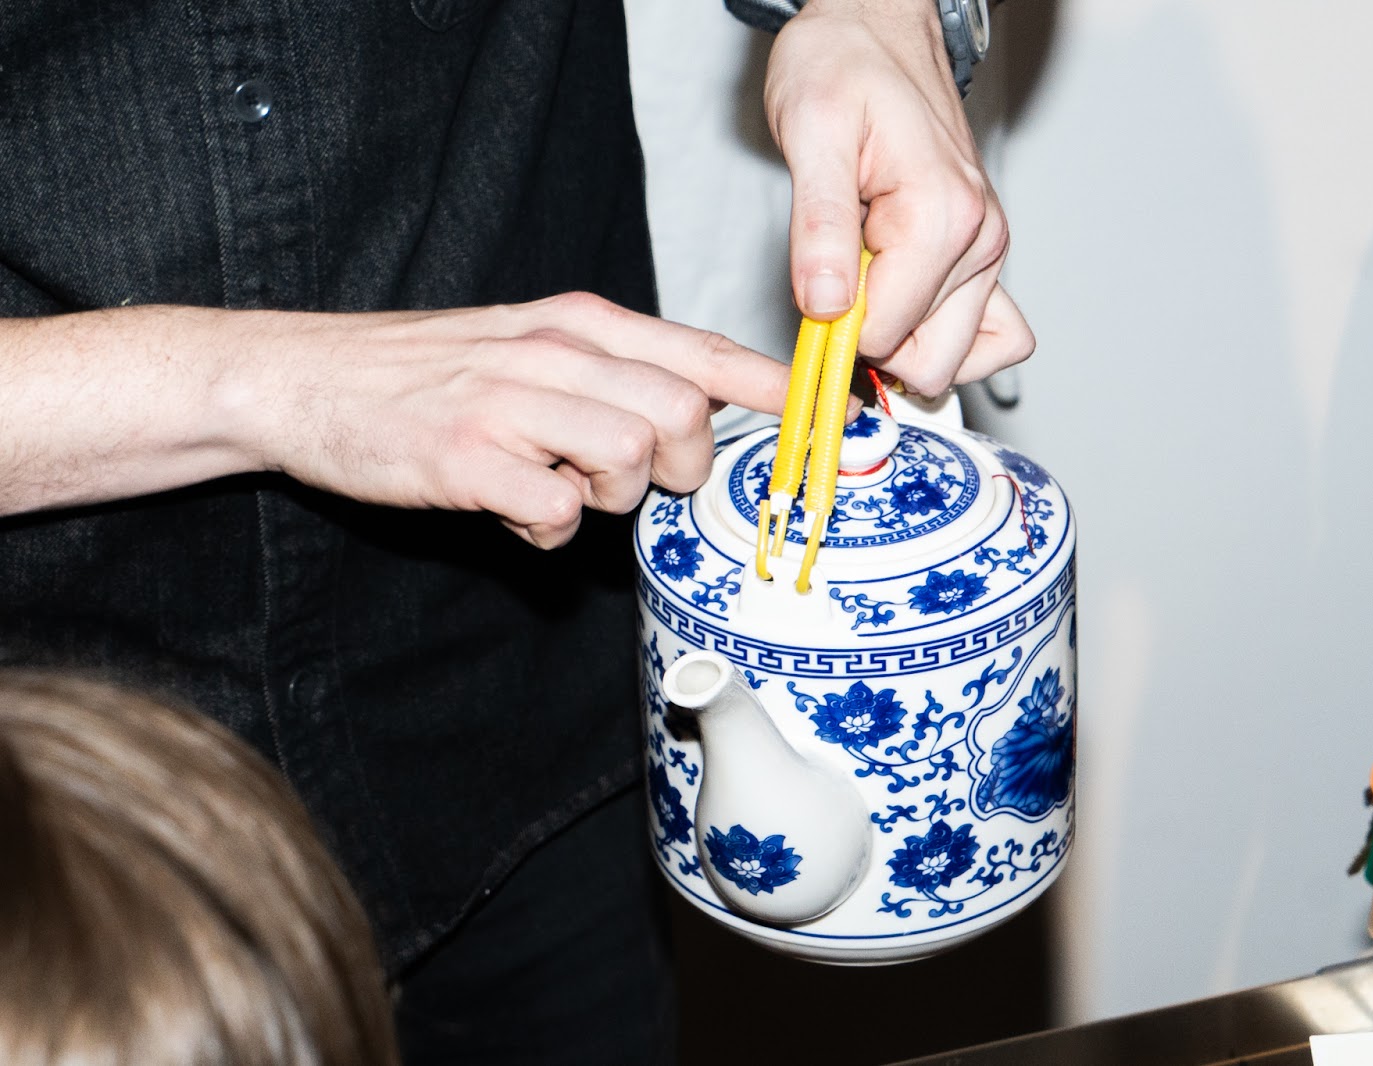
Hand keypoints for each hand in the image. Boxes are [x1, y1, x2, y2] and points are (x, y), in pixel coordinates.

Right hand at [252, 295, 790, 546]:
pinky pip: (555, 511)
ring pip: (631, 457)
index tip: (834, 416)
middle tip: (641, 481)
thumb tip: (703, 416)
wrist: (307, 378)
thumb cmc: (431, 371)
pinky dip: (547, 529)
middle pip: (683, 413)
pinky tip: (515, 511)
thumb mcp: (533, 343)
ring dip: (612, 498)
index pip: (705, 352)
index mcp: (581, 322)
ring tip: (562, 488)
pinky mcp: (466, 459)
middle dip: (683, 467)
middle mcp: (555, 352)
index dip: (776, 392)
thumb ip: (615, 372)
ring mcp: (509, 403)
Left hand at [765, 0, 1034, 395]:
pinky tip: (901, 305)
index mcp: (942, 216)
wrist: (875, 28)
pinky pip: (987, 338)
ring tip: (867, 280)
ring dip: (903, 340)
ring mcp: (987, 252)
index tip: (815, 288)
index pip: (886, 336)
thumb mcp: (810, 131)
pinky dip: (940, 340)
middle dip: (874, 343)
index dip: (835, 327)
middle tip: (840, 284)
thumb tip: (826, 307)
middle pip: (928, 363)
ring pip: (954, 359)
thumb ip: (819, 225)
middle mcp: (979, 240)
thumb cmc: (843, 65)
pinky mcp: (981, 258)